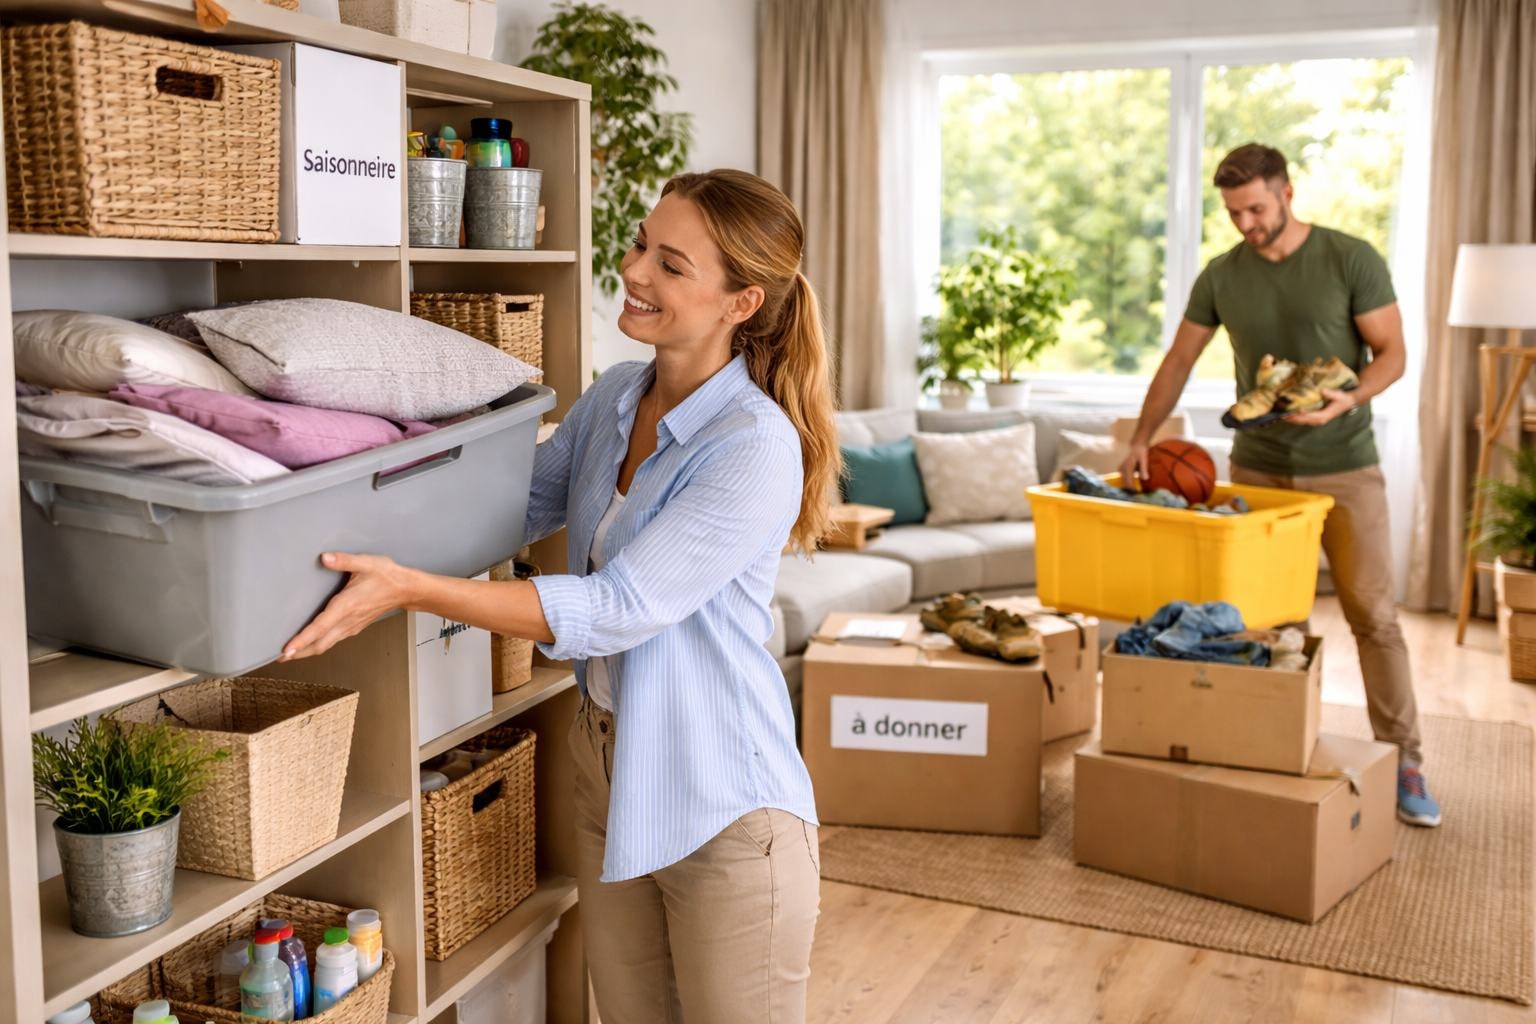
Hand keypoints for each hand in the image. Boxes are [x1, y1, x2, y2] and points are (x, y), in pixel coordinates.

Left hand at [281, 552, 415, 661]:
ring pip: (326, 645)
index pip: (320, 627)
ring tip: (290, 654)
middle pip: (320, 644)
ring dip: (307, 651)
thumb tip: (325, 558)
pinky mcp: (355, 626)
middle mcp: (348, 620)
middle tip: (279, 657)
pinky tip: (312, 644)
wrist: (406, 590)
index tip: (287, 649)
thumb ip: (344, 560)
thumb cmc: (387, 577)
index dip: (302, 640)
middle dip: (299, 653)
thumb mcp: (366, 563)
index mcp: (348, 605)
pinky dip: (319, 645)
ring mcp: (352, 626)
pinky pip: (333, 641)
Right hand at [1118, 441, 1149, 490]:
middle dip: (1130, 489)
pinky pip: (1124, 478)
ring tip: (1134, 490)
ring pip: (1124, 480)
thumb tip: (1145, 479)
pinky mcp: (1121, 468)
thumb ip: (1144, 469)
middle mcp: (1122, 469)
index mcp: (1127, 468)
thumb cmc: (1141, 452)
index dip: (1132, 489)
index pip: (1128, 482)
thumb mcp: (1144, 460)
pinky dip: (1127, 481)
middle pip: (1125, 483)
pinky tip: (1132, 483)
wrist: (1137, 446)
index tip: (1137, 494)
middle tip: (1137, 494)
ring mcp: (1121, 469)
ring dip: (1128, 485)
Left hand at [1285, 388, 1357, 426]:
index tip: (1290, 413)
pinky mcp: (1316, 417)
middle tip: (1281, 415)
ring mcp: (1317, 420)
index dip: (1299, 415)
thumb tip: (1323, 391)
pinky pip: (1304, 419)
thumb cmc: (1343, 398)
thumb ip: (1331, 394)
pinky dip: (1296, 417)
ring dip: (1292, 419)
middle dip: (1292, 418)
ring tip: (1282, 416)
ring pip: (1302, 421)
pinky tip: (1289, 414)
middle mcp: (1319, 420)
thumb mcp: (1339, 395)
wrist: (1348, 402)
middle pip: (1303, 420)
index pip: (1309, 416)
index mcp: (1324, 415)